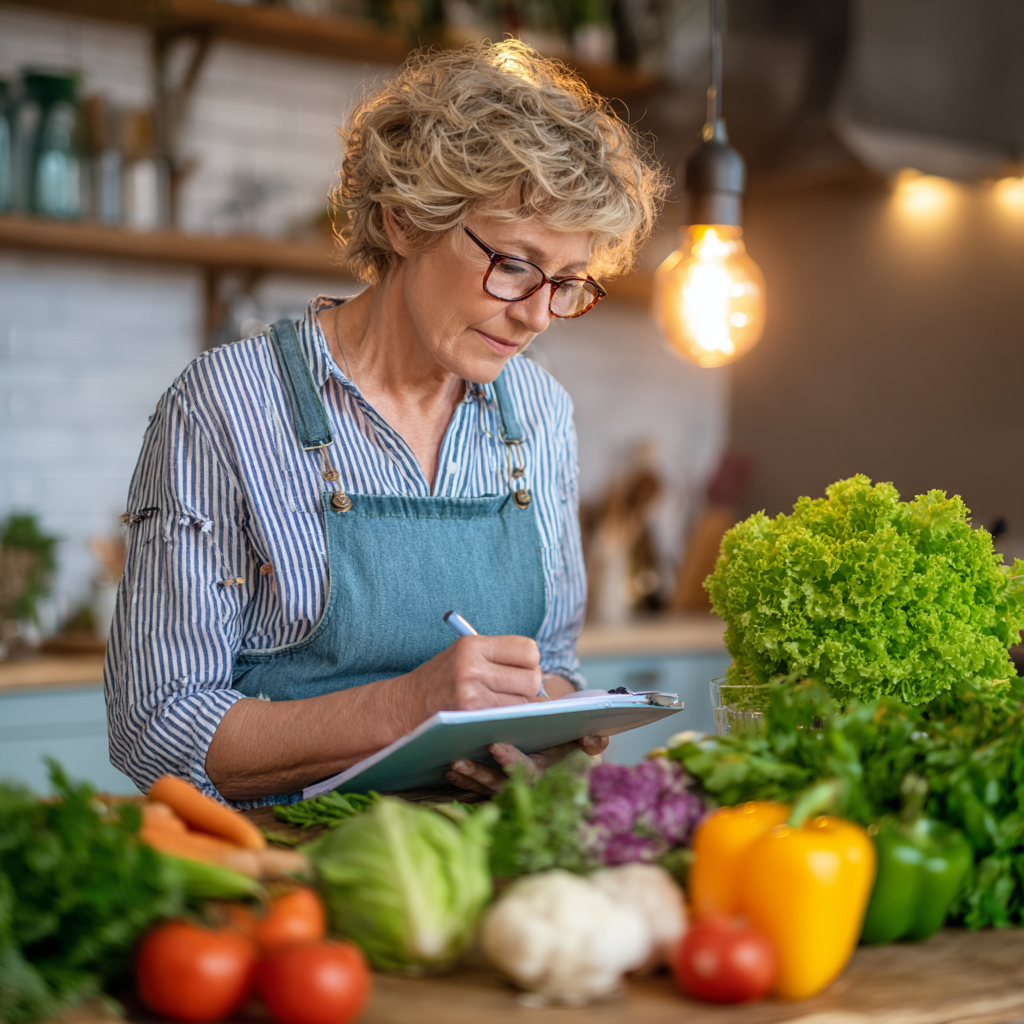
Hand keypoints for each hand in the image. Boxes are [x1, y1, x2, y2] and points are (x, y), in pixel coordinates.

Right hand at [393, 635, 543, 725]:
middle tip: (517, 689)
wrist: (404, 706)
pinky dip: (511, 718)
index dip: (530, 660)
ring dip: (522, 705)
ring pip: (525, 702)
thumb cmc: (440, 679)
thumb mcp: (463, 654)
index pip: (528, 649)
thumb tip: (538, 670)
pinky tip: (500, 716)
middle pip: (532, 677)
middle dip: (531, 685)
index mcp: (473, 645)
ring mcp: (472, 695)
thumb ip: (497, 656)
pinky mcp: (471, 717)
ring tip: (504, 703)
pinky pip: (510, 718)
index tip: (521, 668)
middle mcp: (473, 667)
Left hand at [445, 735, 609, 794]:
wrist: (552, 743)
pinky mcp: (489, 793)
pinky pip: (472, 794)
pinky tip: (446, 772)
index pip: (527, 773)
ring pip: (482, 791)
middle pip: (498, 786)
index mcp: (543, 776)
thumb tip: (594, 740)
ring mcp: (505, 793)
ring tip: (449, 765)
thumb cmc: (562, 739)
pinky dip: (460, 785)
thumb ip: (592, 740)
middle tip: (458, 760)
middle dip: (479, 775)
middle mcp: (523, 790)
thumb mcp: (579, 738)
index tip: (494, 745)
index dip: (511, 760)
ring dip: (466, 780)